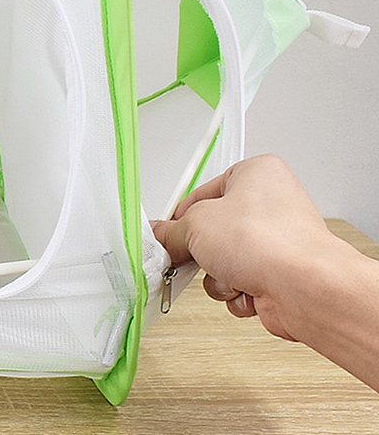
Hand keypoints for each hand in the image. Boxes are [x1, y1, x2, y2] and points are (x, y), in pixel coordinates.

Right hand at [151, 154, 346, 341]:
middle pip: (214, 229)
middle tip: (190, 255)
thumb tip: (160, 236)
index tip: (166, 232)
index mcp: (257, 174)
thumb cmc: (268, 242)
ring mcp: (277, 242)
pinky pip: (240, 282)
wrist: (305, 287)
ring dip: (218, 275)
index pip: (204, 192)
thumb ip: (171, 230)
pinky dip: (236, 291)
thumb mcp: (197, 224)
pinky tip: (247, 289)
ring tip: (230, 274)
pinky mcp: (279, 274)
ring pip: (224, 260)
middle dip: (201, 251)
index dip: (181, 215)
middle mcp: (272, 205)